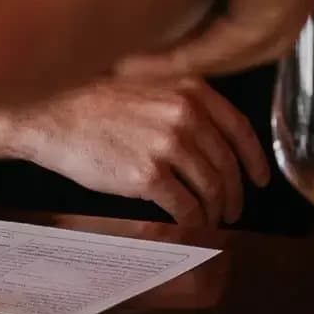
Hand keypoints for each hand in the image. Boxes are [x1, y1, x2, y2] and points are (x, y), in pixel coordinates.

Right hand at [20, 75, 270, 229]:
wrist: (53, 115)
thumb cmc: (96, 103)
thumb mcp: (150, 87)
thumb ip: (183, 106)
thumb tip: (210, 141)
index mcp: (191, 91)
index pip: (239, 129)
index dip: (254, 160)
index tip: (261, 180)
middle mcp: (186, 115)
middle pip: (226, 164)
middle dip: (234, 193)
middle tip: (233, 210)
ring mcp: (169, 145)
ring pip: (210, 188)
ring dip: (214, 211)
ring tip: (210, 222)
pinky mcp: (148, 175)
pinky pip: (185, 206)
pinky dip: (193, 221)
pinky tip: (189, 226)